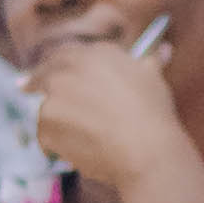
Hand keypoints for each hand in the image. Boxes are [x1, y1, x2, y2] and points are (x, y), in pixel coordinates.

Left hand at [23, 30, 201, 202]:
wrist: (145, 148)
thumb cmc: (152, 111)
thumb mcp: (153, 77)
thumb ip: (150, 60)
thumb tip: (164, 49)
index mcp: (93, 54)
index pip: (64, 55)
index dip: (57, 67)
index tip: (51, 76)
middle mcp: (69, 69)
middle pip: (46, 77)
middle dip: (40, 87)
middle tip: (46, 103)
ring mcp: (54, 96)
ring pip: (47, 110)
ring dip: (57, 122)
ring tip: (81, 139)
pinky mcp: (46, 124)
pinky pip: (45, 137)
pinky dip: (55, 145)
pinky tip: (77, 153)